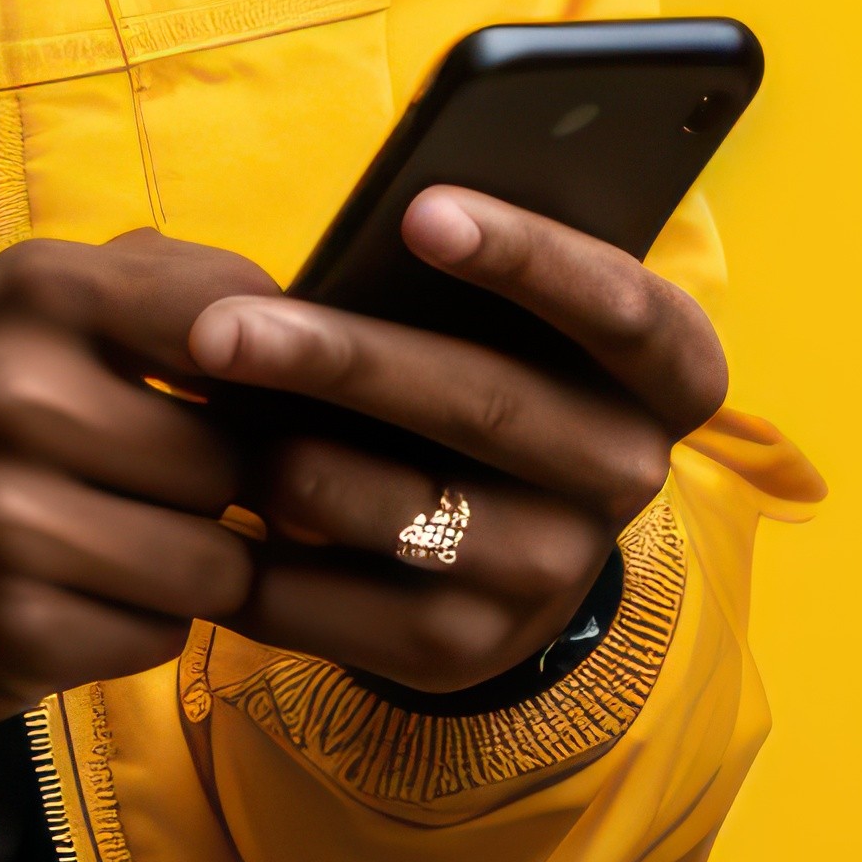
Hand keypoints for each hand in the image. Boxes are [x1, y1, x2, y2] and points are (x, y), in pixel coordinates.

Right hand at [0, 232, 296, 736]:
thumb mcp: (41, 314)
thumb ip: (179, 293)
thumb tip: (325, 344)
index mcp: (42, 291)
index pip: (246, 316)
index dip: (277, 375)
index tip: (253, 400)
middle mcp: (18, 394)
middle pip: (241, 461)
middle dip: (226, 490)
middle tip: (158, 491)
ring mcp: (8, 519)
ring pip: (218, 561)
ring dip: (191, 569)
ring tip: (118, 547)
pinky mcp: (11, 627)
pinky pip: (163, 635)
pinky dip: (138, 627)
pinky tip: (74, 601)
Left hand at [172, 187, 728, 699]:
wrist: (508, 553)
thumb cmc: (493, 376)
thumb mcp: (519, 324)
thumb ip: (471, 276)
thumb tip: (372, 229)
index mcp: (669, 374)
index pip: (622, 308)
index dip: (528, 258)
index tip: (420, 212)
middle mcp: (629, 475)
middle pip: (484, 406)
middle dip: (343, 360)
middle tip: (221, 329)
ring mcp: (553, 572)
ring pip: (402, 506)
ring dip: (289, 460)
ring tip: (204, 416)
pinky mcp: (465, 649)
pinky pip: (338, 602)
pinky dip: (257, 555)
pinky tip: (192, 512)